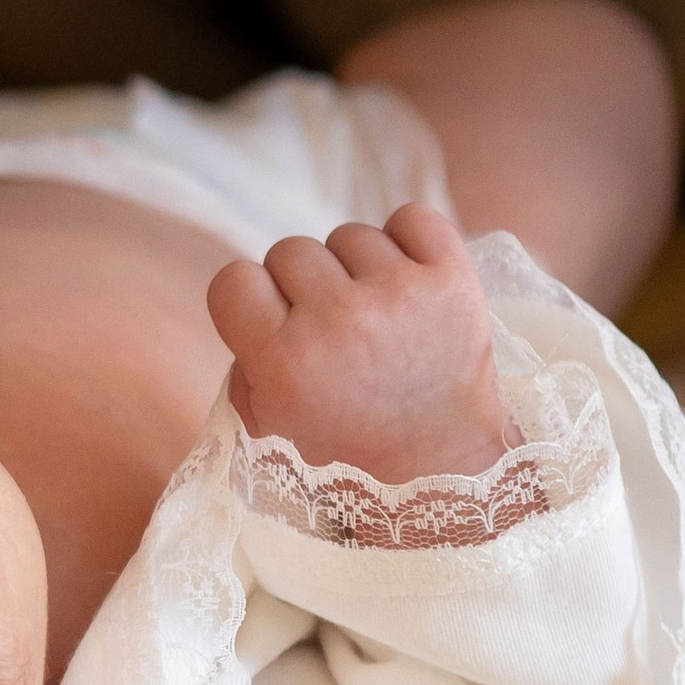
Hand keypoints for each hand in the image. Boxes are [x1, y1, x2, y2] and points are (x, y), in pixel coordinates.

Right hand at [208, 204, 507, 480]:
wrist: (446, 466)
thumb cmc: (353, 449)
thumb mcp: (274, 427)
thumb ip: (246, 365)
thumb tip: (253, 310)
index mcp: (283, 361)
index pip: (233, 279)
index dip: (253, 300)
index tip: (279, 324)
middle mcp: (337, 319)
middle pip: (292, 250)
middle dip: (308, 287)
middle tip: (337, 331)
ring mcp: (397, 294)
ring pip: (351, 235)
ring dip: (359, 269)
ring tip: (380, 316)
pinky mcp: (451, 278)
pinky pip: (412, 218)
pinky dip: (409, 240)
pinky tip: (410, 280)